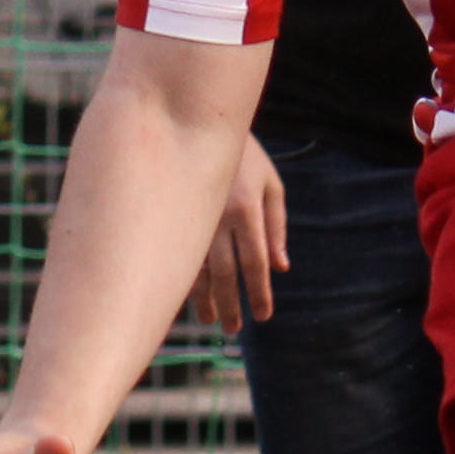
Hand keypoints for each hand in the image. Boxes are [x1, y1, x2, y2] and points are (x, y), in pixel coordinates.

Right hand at [190, 133, 286, 327]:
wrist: (198, 124)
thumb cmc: (246, 156)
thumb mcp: (270, 184)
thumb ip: (277, 225)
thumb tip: (281, 267)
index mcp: (246, 209)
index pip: (255, 262)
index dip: (259, 292)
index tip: (263, 316)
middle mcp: (217, 218)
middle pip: (225, 273)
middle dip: (231, 304)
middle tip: (236, 329)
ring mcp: (191, 218)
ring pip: (196, 268)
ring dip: (204, 299)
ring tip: (212, 321)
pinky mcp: (173, 216)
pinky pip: (177, 255)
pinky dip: (184, 280)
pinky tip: (188, 298)